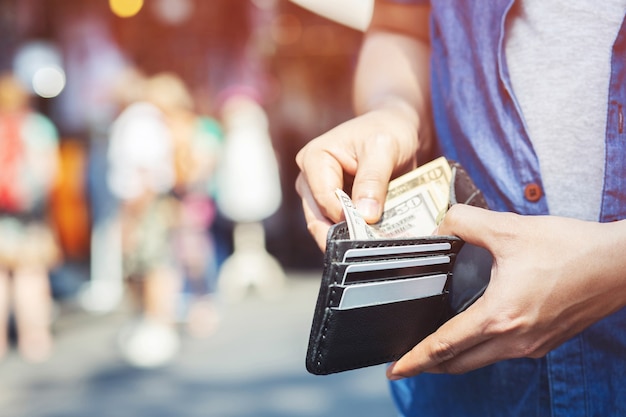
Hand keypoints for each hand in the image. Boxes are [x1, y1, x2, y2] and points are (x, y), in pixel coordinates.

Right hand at [295, 105, 421, 249]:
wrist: (396, 129)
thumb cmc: (387, 131)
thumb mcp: (384, 149)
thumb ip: (373, 180)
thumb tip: (365, 215)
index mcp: (314, 158)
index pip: (324, 198)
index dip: (346, 217)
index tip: (370, 228)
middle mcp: (309, 178)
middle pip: (318, 217)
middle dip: (343, 234)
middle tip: (368, 248)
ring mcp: (317, 194)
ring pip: (326, 227)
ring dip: (348, 237)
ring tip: (372, 245)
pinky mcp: (331, 206)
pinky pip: (337, 228)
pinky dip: (353, 235)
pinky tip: (371, 240)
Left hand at [387, 204, 625, 377]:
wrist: (619, 264)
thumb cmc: (571, 249)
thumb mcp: (509, 228)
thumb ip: (465, 222)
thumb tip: (441, 224)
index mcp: (500, 316)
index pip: (444, 346)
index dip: (415, 360)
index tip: (394, 371)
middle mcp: (516, 339)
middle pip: (459, 364)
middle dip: (429, 365)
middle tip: (407, 362)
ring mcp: (533, 345)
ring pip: (481, 360)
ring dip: (455, 358)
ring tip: (436, 348)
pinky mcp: (546, 340)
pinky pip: (503, 353)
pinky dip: (481, 349)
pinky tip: (476, 332)